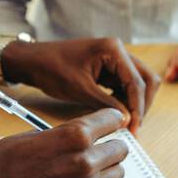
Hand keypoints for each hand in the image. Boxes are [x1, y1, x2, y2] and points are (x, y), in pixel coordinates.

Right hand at [0, 108, 129, 177]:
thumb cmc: (5, 160)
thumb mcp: (39, 134)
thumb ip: (69, 134)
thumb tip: (89, 135)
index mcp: (76, 135)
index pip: (113, 120)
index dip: (111, 120)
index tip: (111, 123)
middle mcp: (85, 161)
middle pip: (121, 150)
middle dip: (111, 146)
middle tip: (100, 147)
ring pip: (115, 173)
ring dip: (105, 168)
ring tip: (86, 167)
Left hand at [2, 37, 158, 131]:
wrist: (32, 61)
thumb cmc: (51, 68)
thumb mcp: (80, 89)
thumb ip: (106, 104)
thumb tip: (127, 120)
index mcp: (113, 49)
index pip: (137, 82)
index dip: (138, 108)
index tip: (134, 128)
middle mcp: (118, 51)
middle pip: (145, 80)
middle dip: (141, 105)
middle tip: (134, 127)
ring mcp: (114, 59)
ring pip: (137, 83)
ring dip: (134, 103)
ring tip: (126, 123)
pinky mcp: (108, 68)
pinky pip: (124, 85)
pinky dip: (124, 100)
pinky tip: (117, 114)